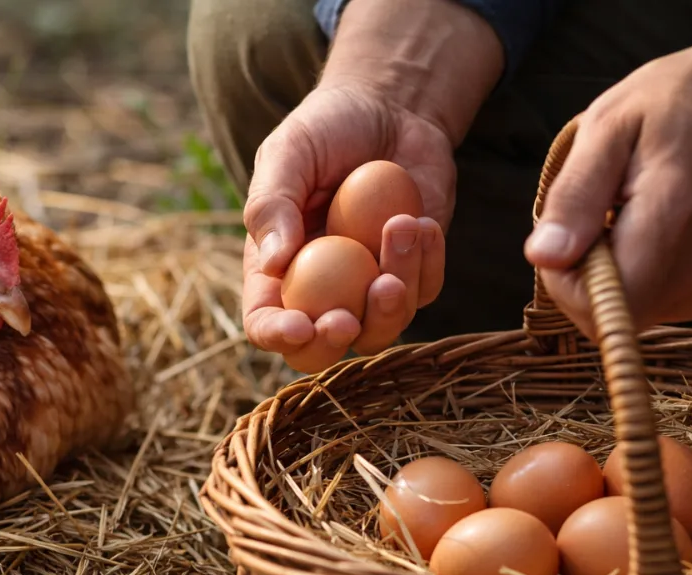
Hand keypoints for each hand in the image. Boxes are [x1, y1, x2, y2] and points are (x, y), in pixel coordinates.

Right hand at [241, 0, 503, 371]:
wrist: (390, 108)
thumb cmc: (326, 129)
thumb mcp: (287, 154)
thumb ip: (272, 205)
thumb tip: (271, 264)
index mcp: (275, 270)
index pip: (266, 322)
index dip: (278, 335)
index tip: (301, 325)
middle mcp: (321, 290)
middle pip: (322, 348)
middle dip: (336, 342)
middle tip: (348, 316)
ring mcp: (370, 286)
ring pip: (381, 327)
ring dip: (394, 293)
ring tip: (400, 228)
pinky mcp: (415, 271)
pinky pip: (424, 290)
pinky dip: (425, 261)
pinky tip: (419, 221)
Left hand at [525, 0, 691, 339]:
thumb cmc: (687, 97)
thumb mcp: (610, 126)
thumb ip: (574, 196)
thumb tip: (543, 257)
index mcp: (672, 227)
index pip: (593, 306)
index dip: (562, 276)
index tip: (572, 226)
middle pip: (609, 316)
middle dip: (584, 274)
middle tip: (600, 212)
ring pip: (632, 311)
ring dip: (613, 272)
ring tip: (631, 210)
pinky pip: (659, 302)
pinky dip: (642, 273)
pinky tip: (656, 225)